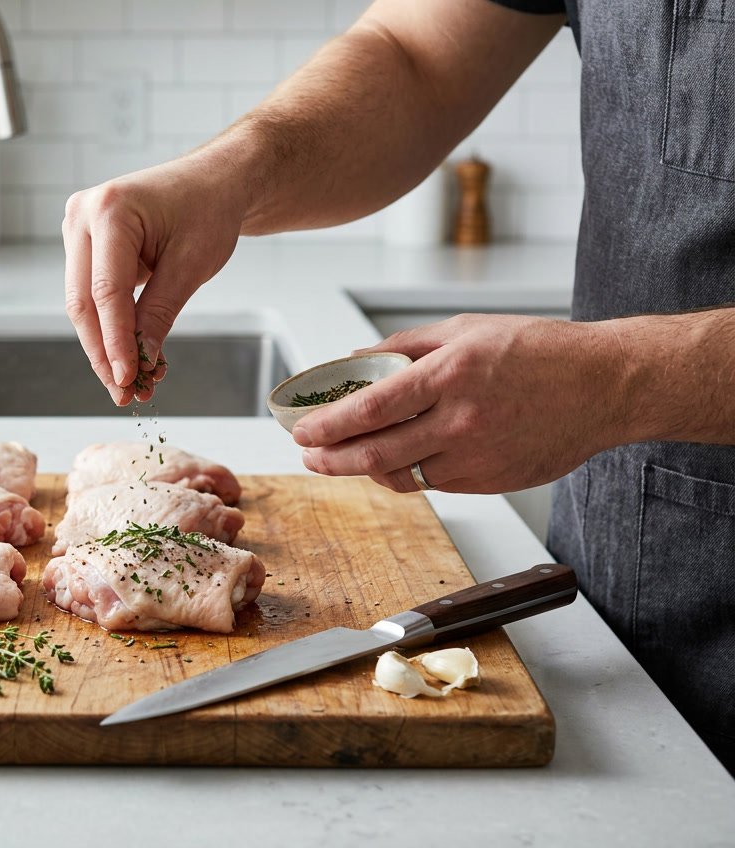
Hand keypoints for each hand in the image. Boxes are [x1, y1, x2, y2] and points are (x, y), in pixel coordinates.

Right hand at [62, 156, 246, 404]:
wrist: (214, 181)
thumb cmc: (209, 208)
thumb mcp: (192, 264)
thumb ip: (160, 312)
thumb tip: (142, 361)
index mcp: (110, 209)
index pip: (106, 292)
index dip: (115, 342)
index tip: (128, 380)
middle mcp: (82, 215)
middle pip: (83, 302)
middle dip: (104, 353)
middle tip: (125, 394)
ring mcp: (78, 229)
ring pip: (83, 304)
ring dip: (106, 346)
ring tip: (133, 383)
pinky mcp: (85, 245)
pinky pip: (92, 295)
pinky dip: (112, 327)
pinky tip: (133, 356)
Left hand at [292, 314, 627, 493]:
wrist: (605, 386)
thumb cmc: (539, 352)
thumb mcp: (465, 330)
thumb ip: (405, 347)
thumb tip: (354, 360)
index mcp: (452, 374)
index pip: (373, 407)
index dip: (329, 424)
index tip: (302, 429)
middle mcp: (462, 420)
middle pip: (376, 454)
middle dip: (331, 458)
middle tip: (308, 455)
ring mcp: (477, 457)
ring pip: (401, 476)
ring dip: (362, 470)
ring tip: (340, 458)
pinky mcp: (489, 481)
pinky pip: (432, 482)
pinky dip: (405, 473)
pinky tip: (393, 459)